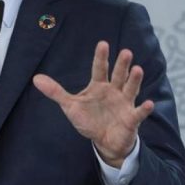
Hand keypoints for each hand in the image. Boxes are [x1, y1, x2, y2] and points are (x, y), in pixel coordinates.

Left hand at [33, 41, 153, 167]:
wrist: (105, 141)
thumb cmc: (89, 120)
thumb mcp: (71, 106)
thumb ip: (56, 92)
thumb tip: (36, 79)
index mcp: (99, 86)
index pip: (100, 68)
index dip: (101, 57)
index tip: (103, 44)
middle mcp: (114, 91)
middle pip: (118, 75)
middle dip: (122, 64)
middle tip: (126, 52)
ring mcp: (124, 103)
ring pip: (130, 89)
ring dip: (134, 80)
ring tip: (137, 69)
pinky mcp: (131, 118)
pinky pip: (139, 113)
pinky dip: (144, 109)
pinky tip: (149, 104)